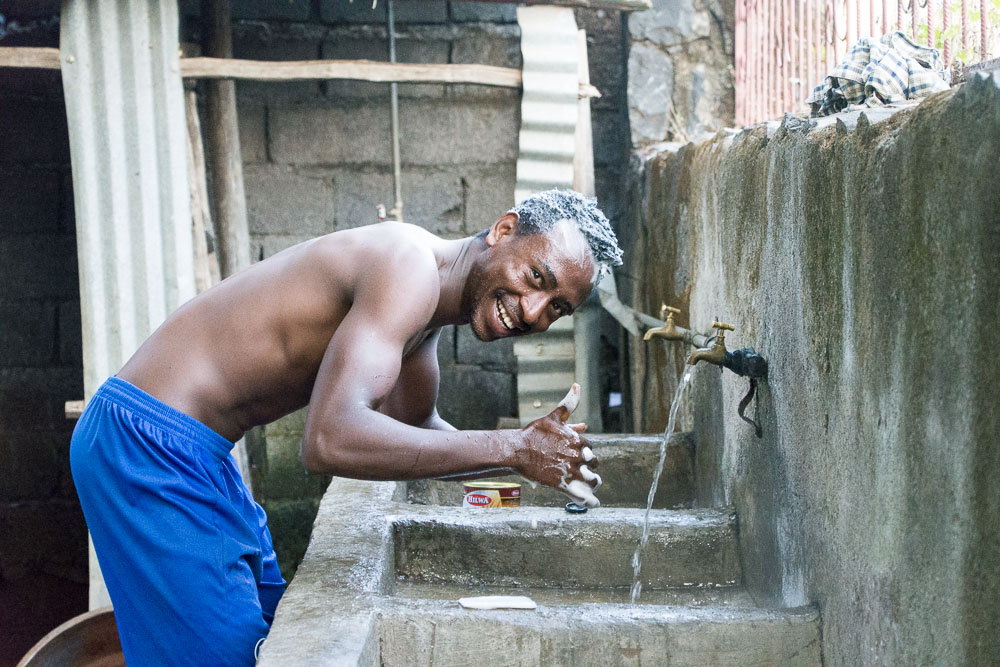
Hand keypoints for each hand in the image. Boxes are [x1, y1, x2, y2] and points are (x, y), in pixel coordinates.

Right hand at [514, 384, 601, 506]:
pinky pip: (581, 495)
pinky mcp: (562, 484)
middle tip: (582, 468)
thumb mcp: (553, 417)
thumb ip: (569, 404)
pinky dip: (589, 501)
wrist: (516, 450)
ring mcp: (570, 471)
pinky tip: (593, 503)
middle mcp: (577, 456)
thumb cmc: (534, 433)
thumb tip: (578, 386)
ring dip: (593, 482)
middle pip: (594, 463)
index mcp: (577, 440)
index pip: (590, 447)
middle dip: (589, 465)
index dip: (585, 451)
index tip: (580, 453)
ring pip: (591, 479)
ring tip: (591, 485)